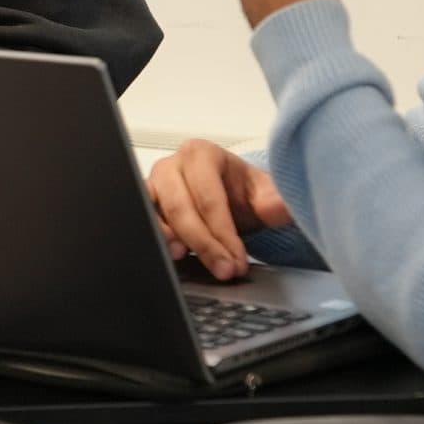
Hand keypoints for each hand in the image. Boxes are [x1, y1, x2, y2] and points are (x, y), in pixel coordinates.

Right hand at [147, 139, 291, 280]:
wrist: (230, 200)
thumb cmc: (242, 193)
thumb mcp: (264, 195)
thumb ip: (275, 201)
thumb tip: (280, 208)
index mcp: (201, 153)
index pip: (209, 197)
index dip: (222, 232)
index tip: (237, 260)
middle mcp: (172, 165)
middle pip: (180, 207)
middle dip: (203, 243)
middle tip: (224, 270)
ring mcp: (154, 185)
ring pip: (156, 214)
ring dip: (172, 240)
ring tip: (188, 260)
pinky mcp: (145, 205)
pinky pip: (143, 222)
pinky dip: (156, 240)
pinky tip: (172, 255)